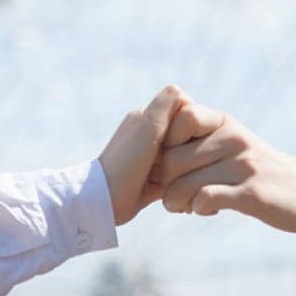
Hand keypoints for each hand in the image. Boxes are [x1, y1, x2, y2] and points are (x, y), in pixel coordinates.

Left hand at [98, 85, 190, 225]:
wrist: (105, 201)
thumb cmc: (126, 162)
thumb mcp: (149, 127)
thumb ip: (165, 104)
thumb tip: (183, 93)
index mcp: (145, 116)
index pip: (184, 108)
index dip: (190, 123)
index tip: (183, 140)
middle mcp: (147, 132)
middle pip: (185, 132)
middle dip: (188, 146)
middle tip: (179, 163)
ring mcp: (149, 156)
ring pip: (183, 153)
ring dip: (184, 166)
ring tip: (175, 177)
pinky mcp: (153, 179)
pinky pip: (177, 174)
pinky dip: (180, 180)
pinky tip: (178, 189)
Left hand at [154, 101, 295, 232]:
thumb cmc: (256, 168)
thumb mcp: (230, 141)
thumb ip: (198, 137)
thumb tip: (155, 148)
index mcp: (224, 121)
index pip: (180, 117)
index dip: (164, 143)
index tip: (170, 163)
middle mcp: (234, 137)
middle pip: (172, 159)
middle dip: (164, 183)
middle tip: (175, 194)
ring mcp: (244, 164)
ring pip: (184, 184)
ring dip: (177, 202)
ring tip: (187, 206)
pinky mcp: (252, 193)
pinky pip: (206, 199)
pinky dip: (198, 209)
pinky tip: (208, 210)